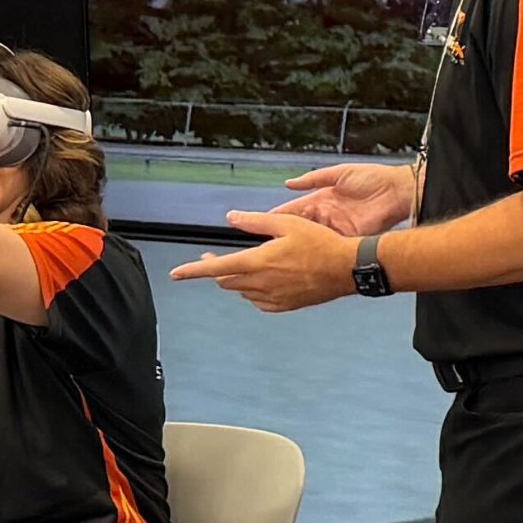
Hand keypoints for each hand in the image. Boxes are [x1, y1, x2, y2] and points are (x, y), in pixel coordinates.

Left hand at [168, 209, 359, 312]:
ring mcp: (273, 297)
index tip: (176, 274)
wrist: (346, 269)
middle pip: (226, 281)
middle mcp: (262, 283)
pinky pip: (258, 302)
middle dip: (215, 271)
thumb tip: (231, 217)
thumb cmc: (321, 244)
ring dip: (236, 280)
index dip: (193, 271)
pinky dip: (253, 292)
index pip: (216, 268)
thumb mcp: (288, 223)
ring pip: (242, 291)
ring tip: (247, 265)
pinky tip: (263, 282)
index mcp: (258, 262)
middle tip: (215, 258)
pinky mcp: (284, 306)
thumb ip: (256, 221)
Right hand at [276, 161, 417, 235]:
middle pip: (302, 226)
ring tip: (282, 246)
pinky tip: (306, 252)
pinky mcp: (350, 237)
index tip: (263, 220)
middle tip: (267, 238)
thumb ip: (314, 178)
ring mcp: (338, 228)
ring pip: (313, 237)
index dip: (281, 215)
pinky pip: (330, 243)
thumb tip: (290, 183)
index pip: (297, 209)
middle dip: (285, 232)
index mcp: (324, 199)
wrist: (398, 191)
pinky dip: (319, 247)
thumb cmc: (374, 178)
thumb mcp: (339, 173)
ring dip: (300, 241)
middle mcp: (329, 215)